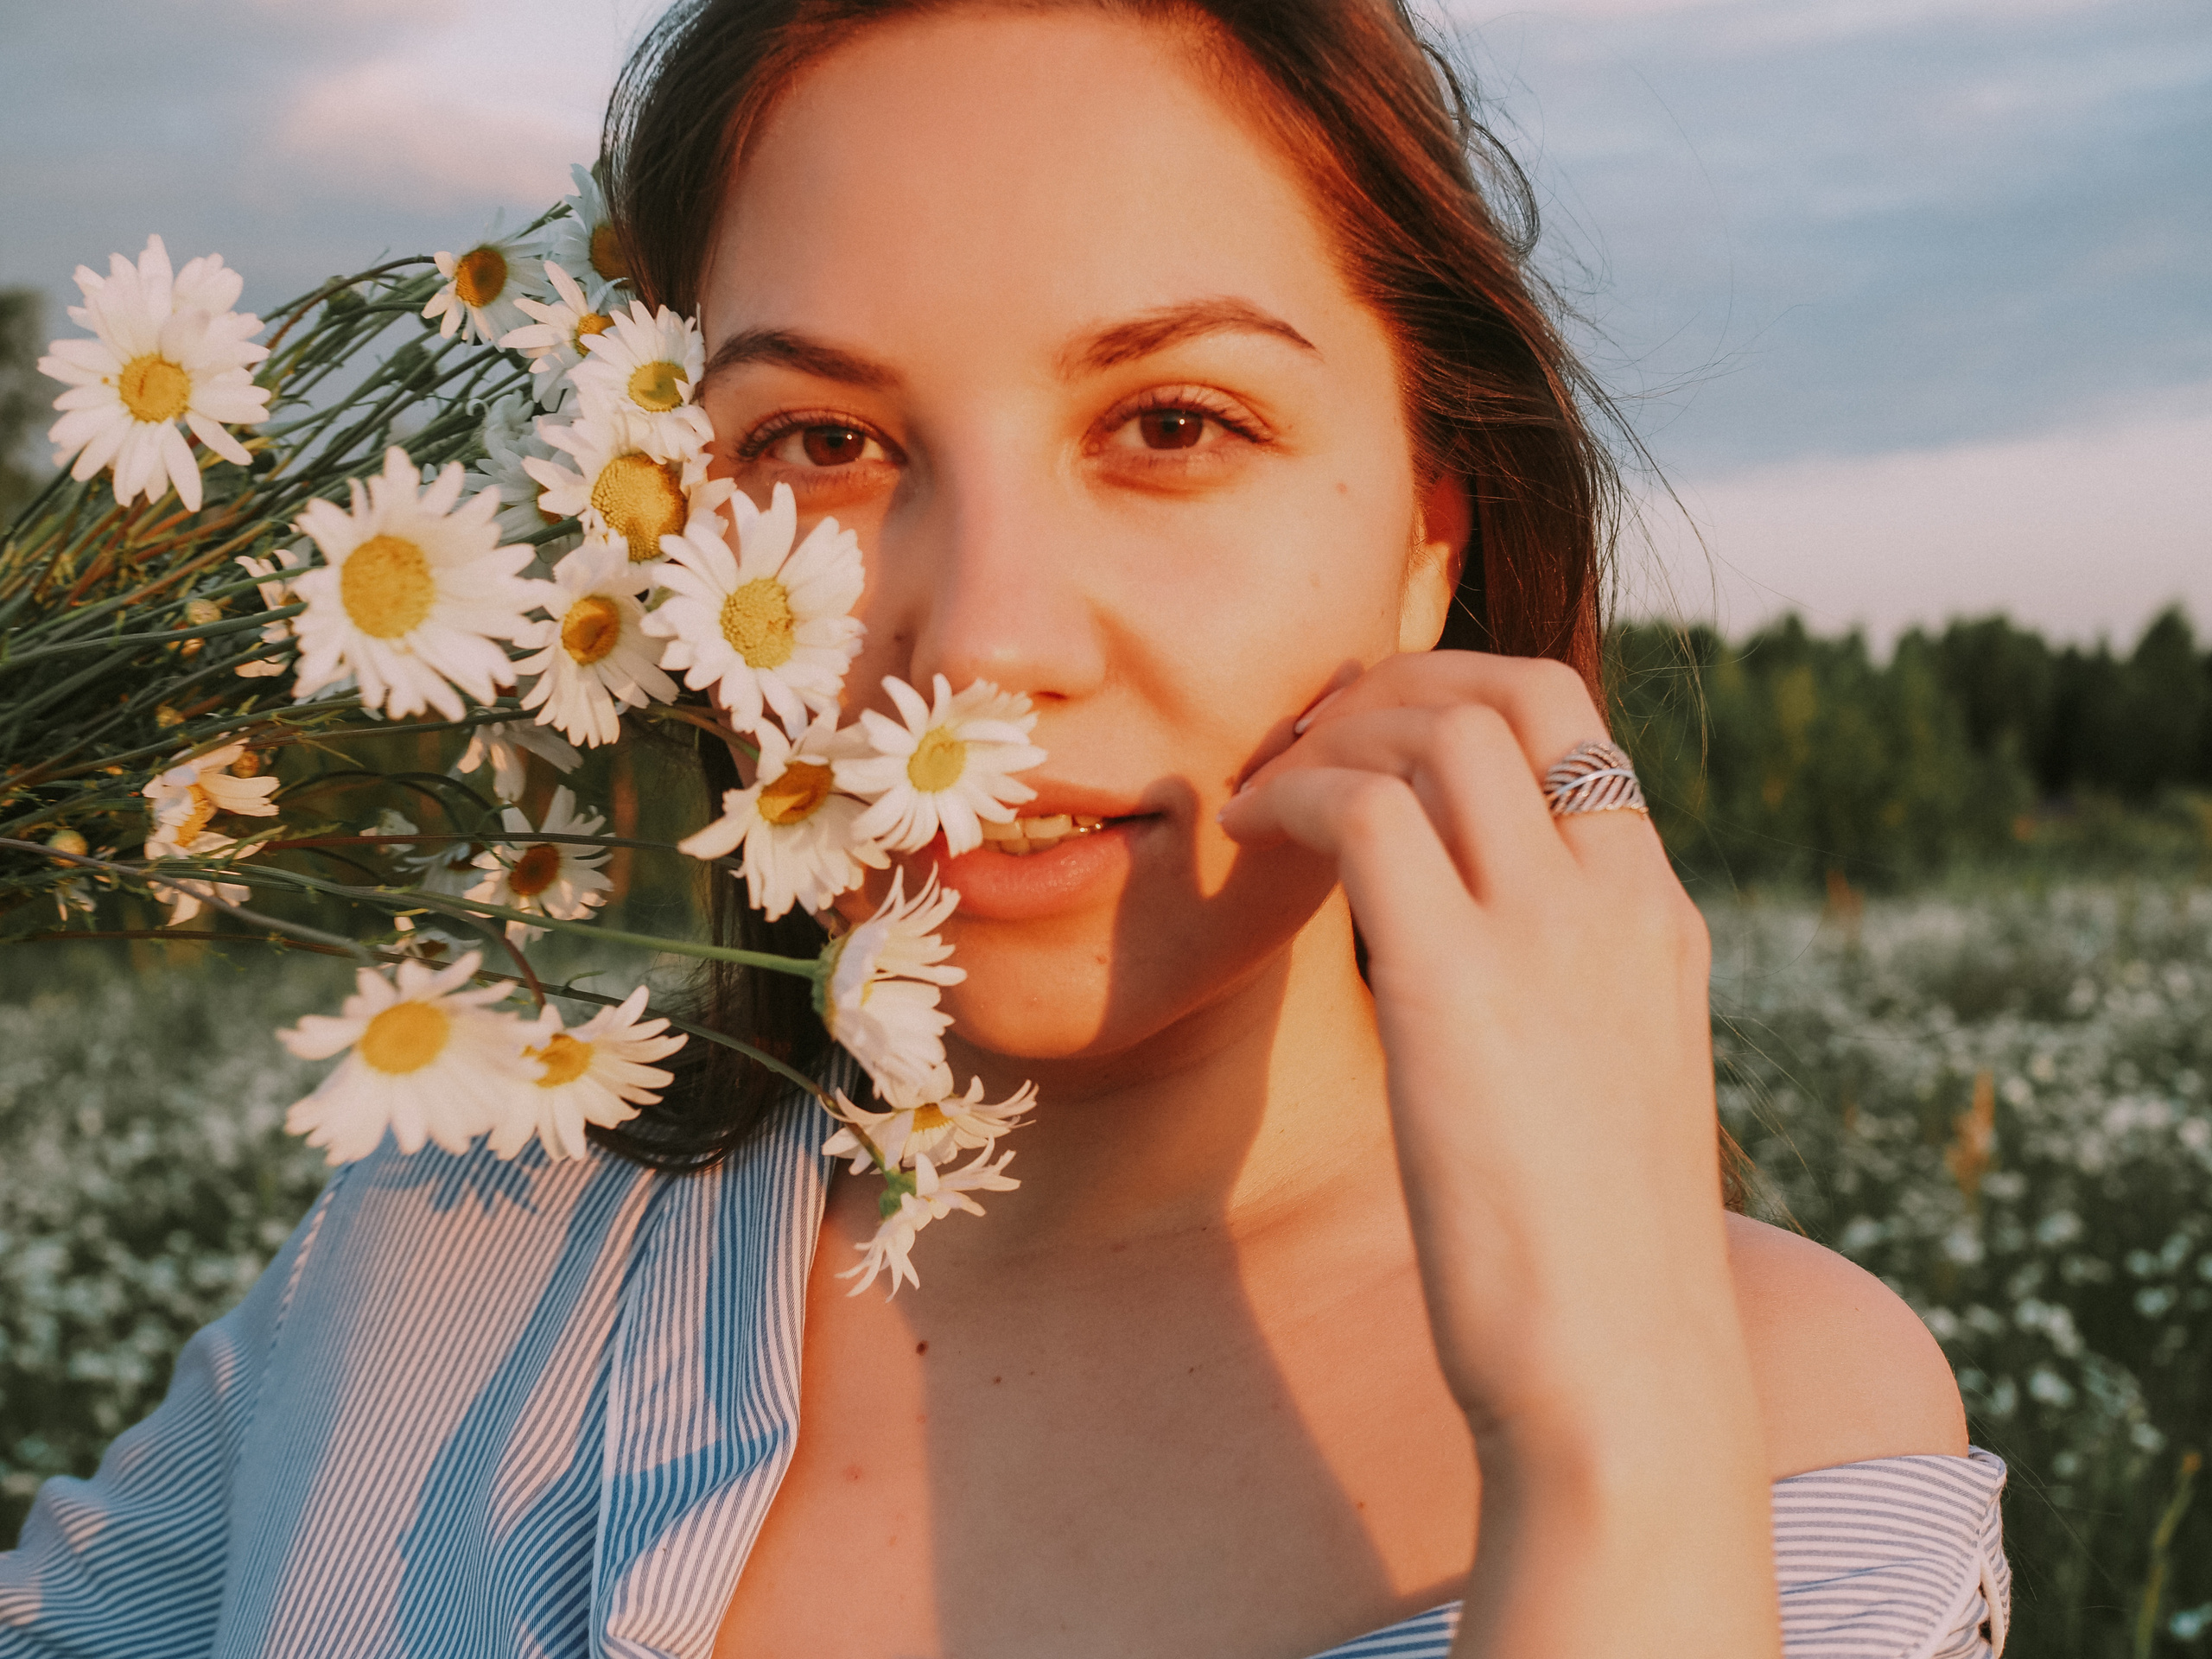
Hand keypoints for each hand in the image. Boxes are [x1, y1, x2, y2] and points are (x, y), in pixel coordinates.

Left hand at [1217, 651, 1778, 1656]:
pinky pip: (1365, 814)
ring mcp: (1547, 932)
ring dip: (1330, 733)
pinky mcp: (1455, 983)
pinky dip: (1293, 796)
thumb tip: (1471, 966)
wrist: (1624, 1373)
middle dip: (1393, 685)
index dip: (1461, 698)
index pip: (1577, 727)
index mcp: (1658, 918)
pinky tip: (1245, 836)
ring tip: (1263, 788)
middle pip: (1512, 693)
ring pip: (1437, 731)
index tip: (1375, 734)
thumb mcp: (1609, 1087)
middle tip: (1307, 735)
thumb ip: (1564, 998)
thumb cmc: (1597, 1260)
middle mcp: (1617, 899)